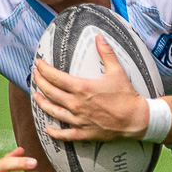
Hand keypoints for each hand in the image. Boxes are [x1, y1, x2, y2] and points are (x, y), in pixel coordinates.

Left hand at [30, 37, 145, 141]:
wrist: (136, 119)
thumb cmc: (126, 96)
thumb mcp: (117, 71)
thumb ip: (106, 52)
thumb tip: (99, 36)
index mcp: (82, 88)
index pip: (56, 77)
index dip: (44, 70)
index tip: (38, 63)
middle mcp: (77, 104)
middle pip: (51, 92)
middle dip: (40, 82)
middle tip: (35, 76)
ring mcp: (79, 120)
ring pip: (53, 111)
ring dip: (42, 103)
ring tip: (35, 97)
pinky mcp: (84, 133)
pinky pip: (65, 134)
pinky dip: (54, 132)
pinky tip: (47, 129)